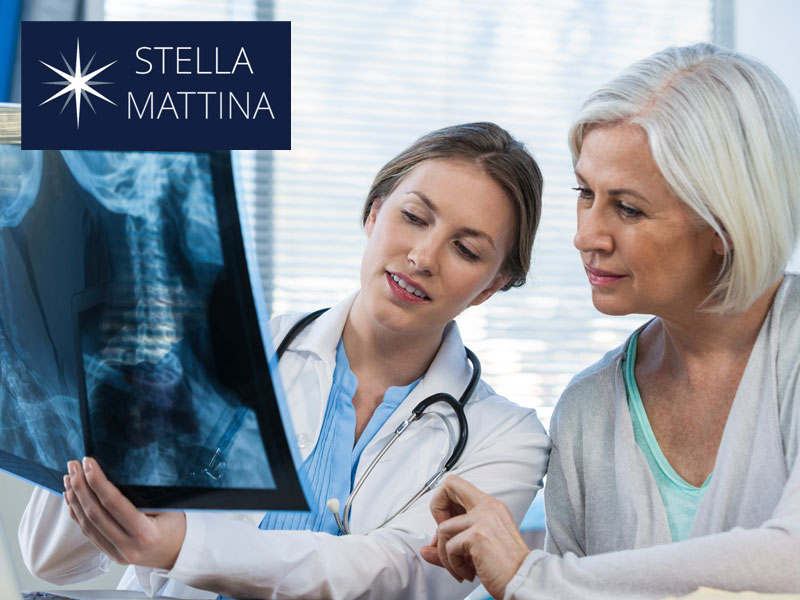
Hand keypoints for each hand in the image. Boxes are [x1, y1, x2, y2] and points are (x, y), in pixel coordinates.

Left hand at [63, 457, 185, 569]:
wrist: (180, 554)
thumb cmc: (178, 527)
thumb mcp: (170, 508)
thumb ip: (144, 497)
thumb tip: (119, 474)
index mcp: (145, 534)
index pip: (113, 503)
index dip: (98, 481)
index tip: (89, 463)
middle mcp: (128, 547)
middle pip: (95, 514)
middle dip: (81, 486)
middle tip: (74, 466)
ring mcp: (117, 553)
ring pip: (87, 525)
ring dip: (75, 499)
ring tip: (69, 478)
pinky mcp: (110, 554)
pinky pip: (88, 533)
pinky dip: (77, 514)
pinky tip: (72, 499)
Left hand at [420, 475, 529, 599]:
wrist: (524, 582)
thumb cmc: (504, 567)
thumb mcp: (474, 550)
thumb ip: (449, 545)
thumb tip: (425, 550)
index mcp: (490, 505)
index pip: (456, 485)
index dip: (444, 503)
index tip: (447, 525)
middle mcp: (488, 506)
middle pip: (448, 485)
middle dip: (437, 510)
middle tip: (443, 539)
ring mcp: (483, 518)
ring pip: (443, 529)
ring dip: (445, 555)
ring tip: (460, 568)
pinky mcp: (478, 535)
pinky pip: (449, 548)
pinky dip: (453, 565)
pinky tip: (468, 573)